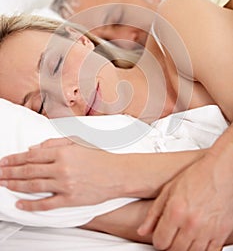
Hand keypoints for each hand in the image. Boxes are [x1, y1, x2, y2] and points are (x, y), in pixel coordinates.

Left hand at [0, 137, 120, 210]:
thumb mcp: (78, 142)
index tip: (3, 161)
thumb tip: (33, 149)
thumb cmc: (99, 156)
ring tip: (3, 184)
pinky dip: (31, 204)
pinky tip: (20, 204)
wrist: (118, 173)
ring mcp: (65, 185)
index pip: (32, 156)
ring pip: (33, 185)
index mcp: (63, 152)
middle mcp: (62, 168)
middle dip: (9, 172)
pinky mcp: (70, 199)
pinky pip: (46, 203)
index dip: (15, 159)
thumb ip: (54, 144)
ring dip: (15, 185)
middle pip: (28, 170)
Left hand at [137, 151, 232, 250]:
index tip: (160, 236)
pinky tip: (197, 240)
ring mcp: (208, 230)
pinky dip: (201, 250)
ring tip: (183, 237)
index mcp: (176, 210)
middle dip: (170, 246)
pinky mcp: (221, 234)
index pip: (160, 242)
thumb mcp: (169, 189)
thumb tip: (142, 230)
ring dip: (185, 249)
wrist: (222, 171)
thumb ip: (154, 212)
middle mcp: (191, 222)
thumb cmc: (197, 176)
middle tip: (171, 237)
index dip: (158, 241)